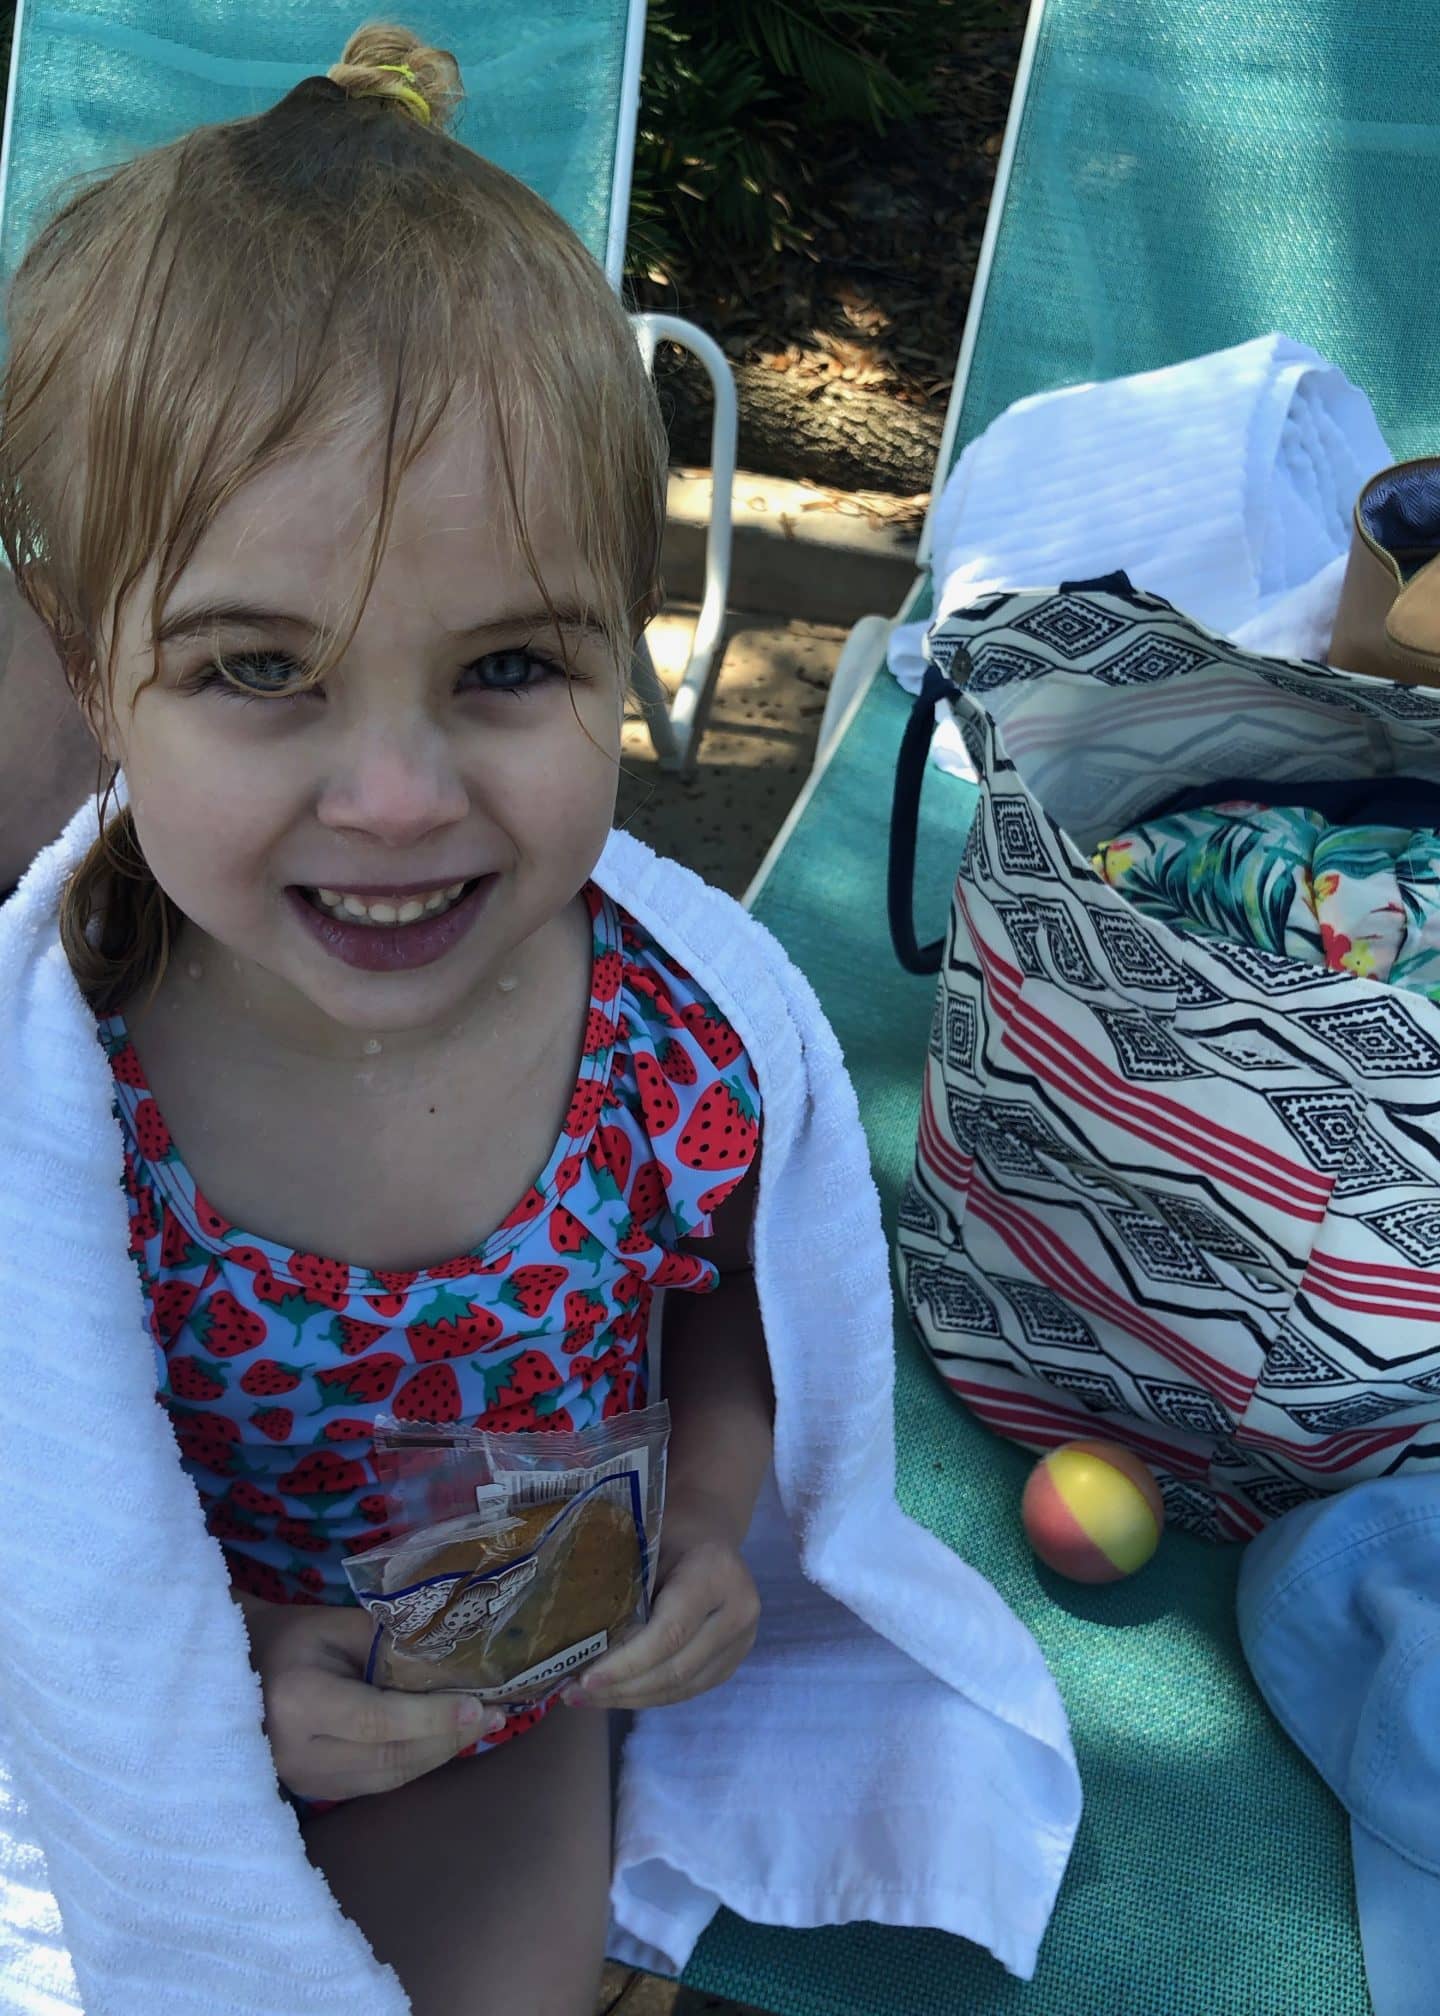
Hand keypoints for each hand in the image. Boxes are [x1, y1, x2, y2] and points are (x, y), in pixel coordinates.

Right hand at [235, 1594, 505, 1803]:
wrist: (236, 1672)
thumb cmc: (292, 1638)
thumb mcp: (337, 1625)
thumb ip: (390, 1644)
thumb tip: (454, 1658)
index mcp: (296, 1700)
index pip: (375, 1720)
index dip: (430, 1718)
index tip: (477, 1706)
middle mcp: (295, 1752)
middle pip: (388, 1757)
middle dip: (447, 1738)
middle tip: (495, 1714)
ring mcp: (301, 1780)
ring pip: (388, 1778)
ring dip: (439, 1753)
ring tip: (481, 1726)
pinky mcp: (314, 1792)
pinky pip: (377, 1782)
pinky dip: (417, 1761)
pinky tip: (445, 1740)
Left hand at [562, 1523, 759, 1712]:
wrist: (708, 1535)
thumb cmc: (668, 1533)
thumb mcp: (644, 1547)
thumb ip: (624, 1591)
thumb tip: (578, 1643)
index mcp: (717, 1575)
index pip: (670, 1633)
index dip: (627, 1662)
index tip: (587, 1679)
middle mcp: (739, 1613)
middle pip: (676, 1669)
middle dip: (622, 1688)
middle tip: (575, 1693)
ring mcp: (741, 1643)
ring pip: (680, 1688)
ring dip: (631, 1698)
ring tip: (588, 1698)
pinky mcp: (731, 1663)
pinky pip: (686, 1690)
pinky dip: (648, 1696)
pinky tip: (616, 1693)